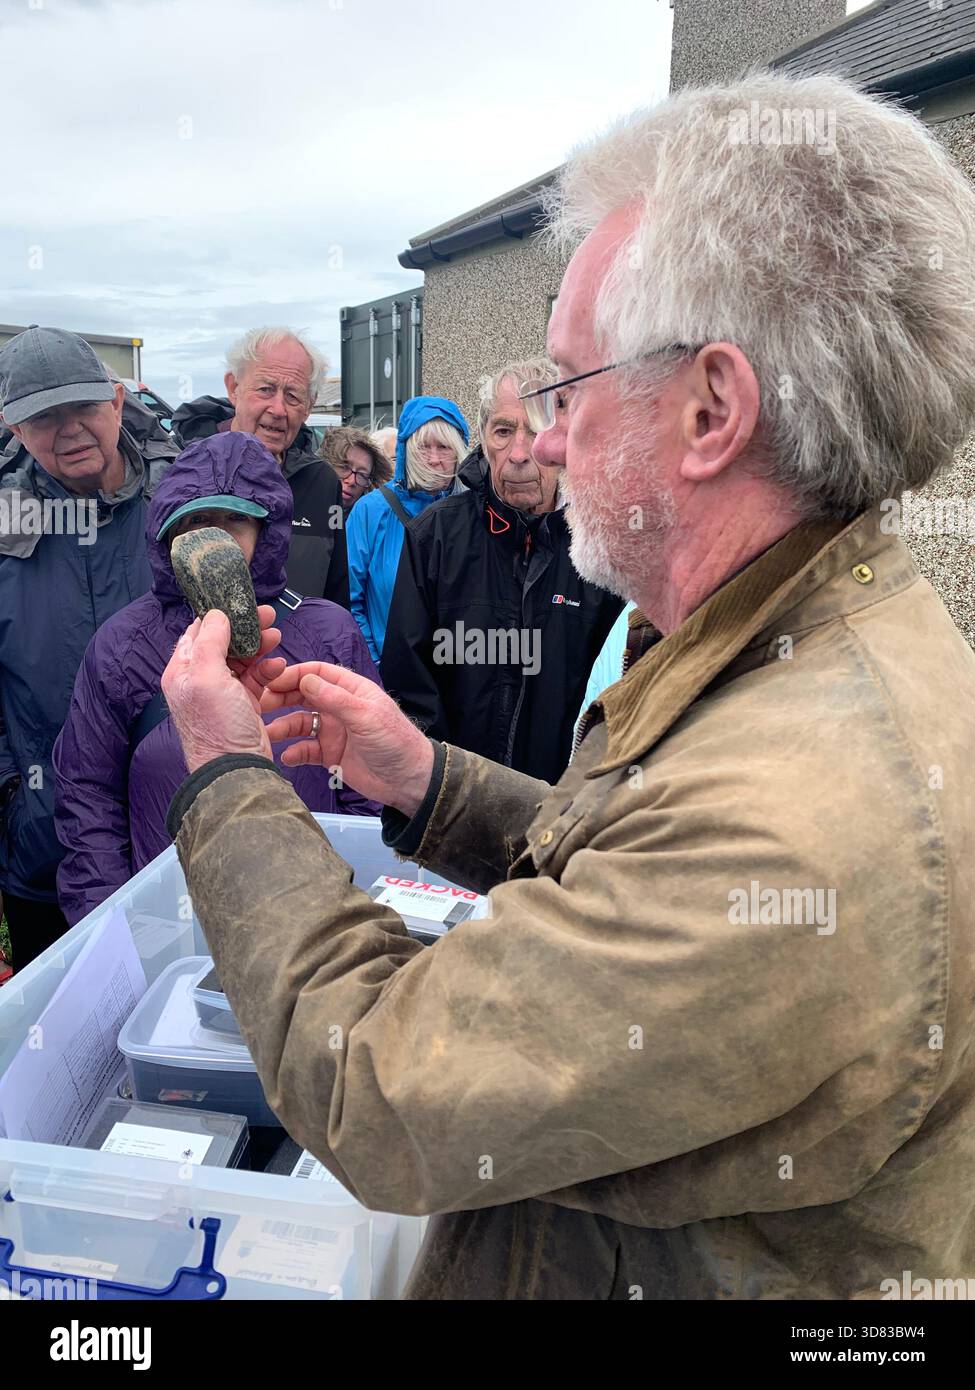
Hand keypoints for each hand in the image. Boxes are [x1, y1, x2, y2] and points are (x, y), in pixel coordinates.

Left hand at [162, 605, 285, 773]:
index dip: (219, 616)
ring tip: (276, 636)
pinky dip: (267, 669)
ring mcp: (223, 692)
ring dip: (259, 646)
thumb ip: (210, 642)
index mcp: (182, 671)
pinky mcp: (243, 702)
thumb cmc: (216, 726)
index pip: (197, 633)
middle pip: (224, 643)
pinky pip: (256, 677)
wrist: (236, 767)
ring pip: (243, 658)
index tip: (241, 603)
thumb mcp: (207, 678)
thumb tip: (215, 615)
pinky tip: (277, 666)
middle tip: (267, 615)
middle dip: (246, 628)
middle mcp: (200, 680)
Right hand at [261, 663, 434, 816]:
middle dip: (281, 698)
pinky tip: (287, 757)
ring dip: (283, 727)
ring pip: (300, 723)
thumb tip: (305, 680)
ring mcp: (333, 731)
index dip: (293, 675)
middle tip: (260, 706)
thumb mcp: (365, 716)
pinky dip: (294, 752)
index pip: (317, 674)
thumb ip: (335, 699)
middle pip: (303, 696)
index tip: (271, 681)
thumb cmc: (395, 741)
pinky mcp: (330, 754)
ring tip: (266, 734)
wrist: (408, 781)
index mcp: (351, 690)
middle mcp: (338, 707)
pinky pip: (305, 749)